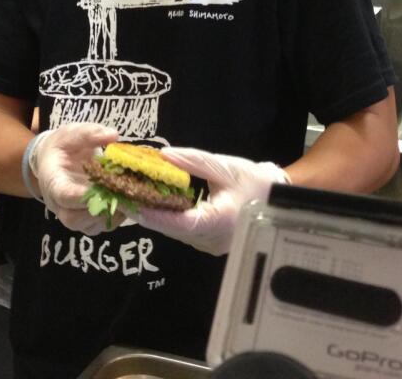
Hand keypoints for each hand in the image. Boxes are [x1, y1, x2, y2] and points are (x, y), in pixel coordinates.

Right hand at [29, 122, 118, 235]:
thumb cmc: (62, 148)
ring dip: (112, 212)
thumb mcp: (71, 134)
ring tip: (128, 194)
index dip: (82, 195)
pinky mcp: (85, 222)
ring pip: (90, 226)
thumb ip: (89, 133)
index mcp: (53, 181)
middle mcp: (58, 205)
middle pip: (74, 218)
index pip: (63, 195)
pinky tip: (127, 200)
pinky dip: (116, 217)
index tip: (102, 186)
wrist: (53, 162)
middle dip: (102, 206)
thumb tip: (113, 135)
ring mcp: (71, 216)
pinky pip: (101, 227)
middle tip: (122, 190)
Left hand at [136, 147, 286, 255]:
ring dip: (155, 215)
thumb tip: (163, 156)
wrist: (279, 198)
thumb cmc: (255, 182)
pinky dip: (168, 217)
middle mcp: (211, 240)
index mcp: (216, 223)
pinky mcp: (209, 241)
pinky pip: (183, 230)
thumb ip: (193, 162)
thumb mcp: (224, 167)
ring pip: (175, 231)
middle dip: (146, 212)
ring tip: (133, 194)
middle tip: (122, 194)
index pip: (177, 222)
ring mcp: (210, 244)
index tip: (128, 202)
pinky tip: (155, 201)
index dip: (151, 214)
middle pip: (171, 228)